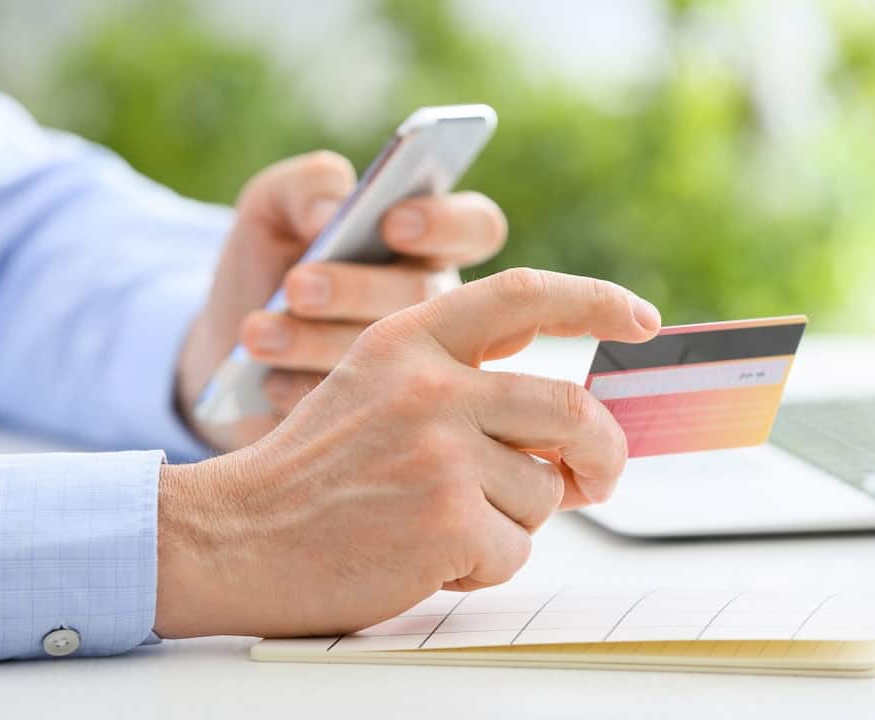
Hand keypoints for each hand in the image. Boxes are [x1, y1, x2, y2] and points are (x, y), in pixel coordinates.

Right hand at [154, 269, 662, 638]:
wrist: (233, 535)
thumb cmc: (313, 471)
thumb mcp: (378, 392)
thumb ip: (468, 391)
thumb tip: (572, 434)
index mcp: (411, 338)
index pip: (523, 295)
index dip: (594, 301)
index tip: (641, 318)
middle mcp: (432, 384)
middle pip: (571, 408)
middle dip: (600, 453)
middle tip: (596, 478)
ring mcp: (440, 451)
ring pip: (544, 492)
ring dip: (513, 520)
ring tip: (442, 522)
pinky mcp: (446, 520)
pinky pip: (516, 549)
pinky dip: (485, 563)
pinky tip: (425, 554)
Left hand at [175, 151, 507, 451]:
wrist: (224, 357)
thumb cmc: (264, 272)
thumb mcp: (271, 213)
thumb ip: (301, 185)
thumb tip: (328, 212)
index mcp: (427, 246)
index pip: (476, 226)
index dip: (447, 224)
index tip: (392, 224)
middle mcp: (442, 311)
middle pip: (429, 296)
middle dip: (358, 288)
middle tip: (298, 286)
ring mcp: (422, 373)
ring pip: (400, 360)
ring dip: (320, 342)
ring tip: (258, 334)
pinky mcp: (390, 426)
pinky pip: (365, 418)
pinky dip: (306, 394)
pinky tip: (268, 384)